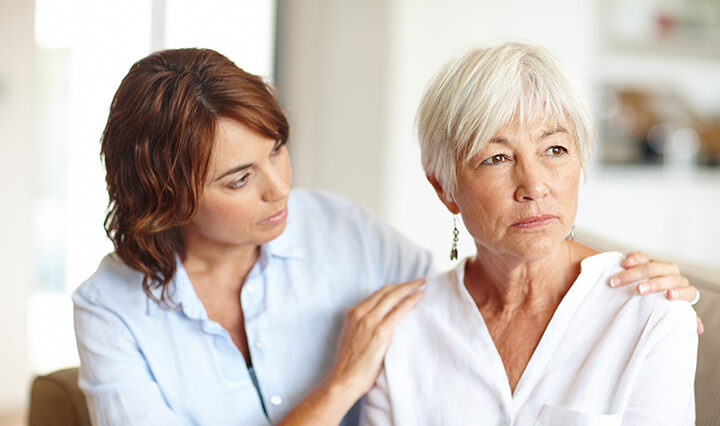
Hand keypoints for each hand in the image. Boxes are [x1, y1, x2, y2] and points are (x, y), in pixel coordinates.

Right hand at [324, 279, 425, 397]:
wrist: (344, 379)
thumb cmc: (349, 364)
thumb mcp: (352, 337)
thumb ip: (362, 326)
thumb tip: (378, 324)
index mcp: (353, 313)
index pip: (377, 294)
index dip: (394, 288)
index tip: (405, 286)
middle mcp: (361, 313)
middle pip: (386, 291)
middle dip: (404, 284)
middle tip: (419, 280)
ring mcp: (370, 321)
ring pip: (393, 296)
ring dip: (410, 288)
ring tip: (422, 284)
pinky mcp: (380, 331)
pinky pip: (399, 310)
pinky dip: (411, 300)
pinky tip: (420, 296)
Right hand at [609, 252, 703, 333]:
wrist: (650, 293)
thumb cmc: (663, 307)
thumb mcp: (673, 314)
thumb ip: (684, 319)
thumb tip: (698, 330)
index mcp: (684, 291)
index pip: (689, 291)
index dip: (680, 293)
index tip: (669, 296)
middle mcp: (674, 277)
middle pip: (669, 278)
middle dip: (653, 283)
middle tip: (638, 290)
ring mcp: (660, 267)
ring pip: (653, 266)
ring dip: (636, 272)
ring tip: (620, 281)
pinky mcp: (646, 260)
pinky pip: (640, 256)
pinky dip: (632, 259)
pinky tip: (624, 263)